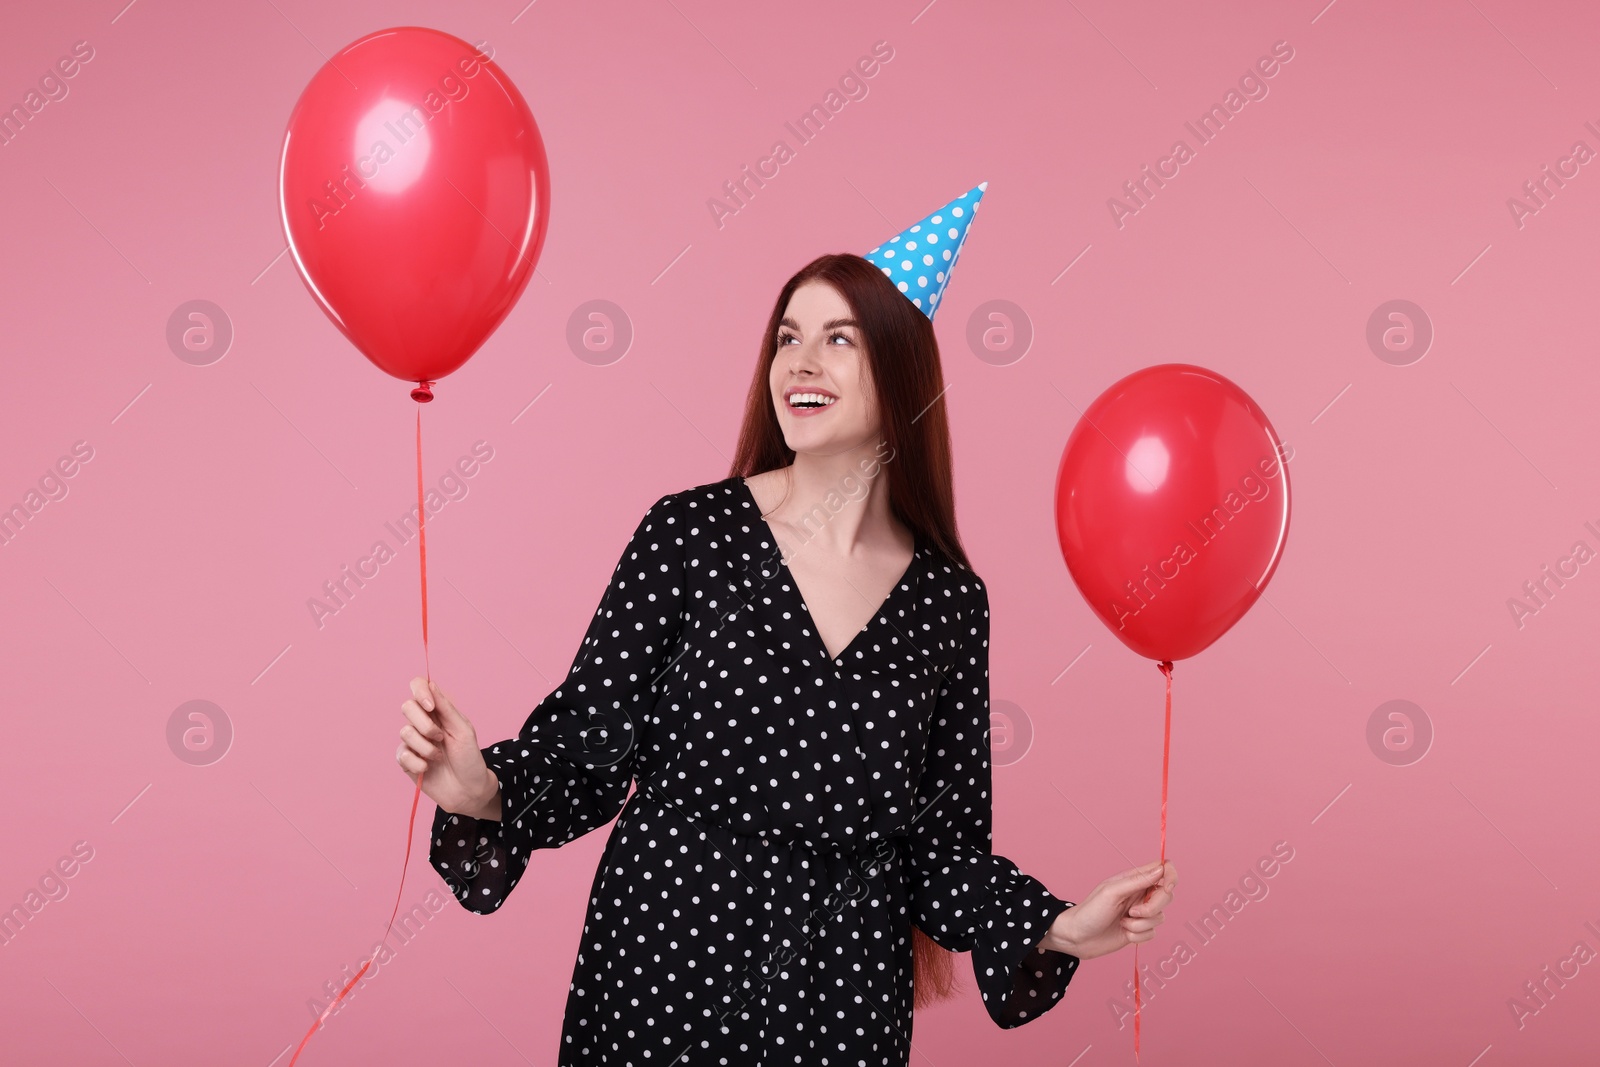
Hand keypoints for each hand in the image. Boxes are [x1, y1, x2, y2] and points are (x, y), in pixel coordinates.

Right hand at [395, 677, 500, 819]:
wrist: (467, 790)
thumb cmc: (469, 759)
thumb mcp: (463, 730)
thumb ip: (446, 708)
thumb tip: (430, 684)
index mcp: (438, 711)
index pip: (419, 686)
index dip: (420, 691)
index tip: (430, 706)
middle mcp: (423, 722)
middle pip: (407, 707)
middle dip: (425, 724)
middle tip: (440, 738)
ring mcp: (413, 741)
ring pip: (405, 732)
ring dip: (425, 747)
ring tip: (439, 757)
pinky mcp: (406, 760)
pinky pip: (401, 754)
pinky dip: (417, 762)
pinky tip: (427, 768)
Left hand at [1039, 859, 1177, 959]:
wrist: (1078, 937)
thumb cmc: (1090, 911)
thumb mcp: (1111, 892)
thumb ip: (1137, 881)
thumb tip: (1161, 869)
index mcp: (1133, 879)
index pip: (1163, 869)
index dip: (1170, 876)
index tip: (1166, 888)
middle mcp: (1140, 894)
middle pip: (1167, 895)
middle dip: (1152, 907)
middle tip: (1133, 912)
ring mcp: (1141, 913)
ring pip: (1160, 917)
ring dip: (1140, 924)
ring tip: (1122, 922)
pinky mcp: (1139, 930)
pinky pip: (1152, 933)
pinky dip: (1138, 935)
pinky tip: (1123, 932)